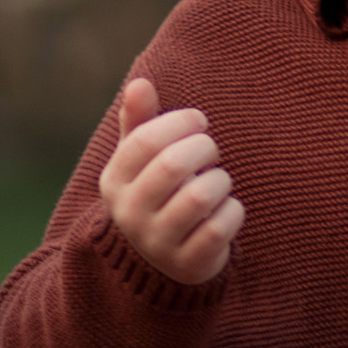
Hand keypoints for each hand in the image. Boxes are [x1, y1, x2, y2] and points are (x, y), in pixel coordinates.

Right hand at [98, 78, 242, 284]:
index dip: (179, 122)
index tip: (199, 122)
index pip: (144, 141)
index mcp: (114, 182)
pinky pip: (220, 228)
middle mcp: (129, 214)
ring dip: (219, 180)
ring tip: (218, 182)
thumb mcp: (139, 159)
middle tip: (210, 149)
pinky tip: (226, 209)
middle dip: (203, 148)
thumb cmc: (155, 192)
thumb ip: (139, 121)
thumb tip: (139, 83)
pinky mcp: (188, 264)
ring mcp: (158, 243)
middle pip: (171, 166)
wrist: (160, 261)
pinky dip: (233, 212)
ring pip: (199, 197)